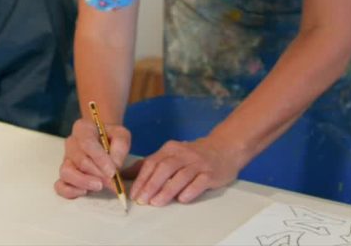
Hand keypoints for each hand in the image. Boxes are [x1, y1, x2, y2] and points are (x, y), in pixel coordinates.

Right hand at [54, 116, 130, 199]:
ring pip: (67, 172)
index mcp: (83, 129)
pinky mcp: (65, 176)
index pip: (87, 143)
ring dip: (84, 182)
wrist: (103, 142)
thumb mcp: (121, 135)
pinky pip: (60, 186)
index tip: (112, 172)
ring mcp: (66, 160)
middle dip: (97, 173)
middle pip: (80, 160)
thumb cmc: (110, 138)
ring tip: (99, 186)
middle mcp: (71, 143)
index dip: (99, 159)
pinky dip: (70, 191)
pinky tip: (85, 192)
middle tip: (112, 182)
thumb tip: (115, 166)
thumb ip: (120, 147)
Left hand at [126, 134, 244, 206]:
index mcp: (170, 149)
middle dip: (151, 184)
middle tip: (142, 200)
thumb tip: (126, 174)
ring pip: (181, 176)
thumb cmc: (192, 155)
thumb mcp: (171, 155)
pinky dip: (190, 190)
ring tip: (157, 203)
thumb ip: (151, 164)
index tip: (133, 194)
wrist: (224, 148)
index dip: (142, 178)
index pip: (152, 162)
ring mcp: (198, 163)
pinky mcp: (211, 173)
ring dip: (167, 190)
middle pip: (165, 168)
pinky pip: (200, 182)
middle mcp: (184, 154)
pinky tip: (182, 199)